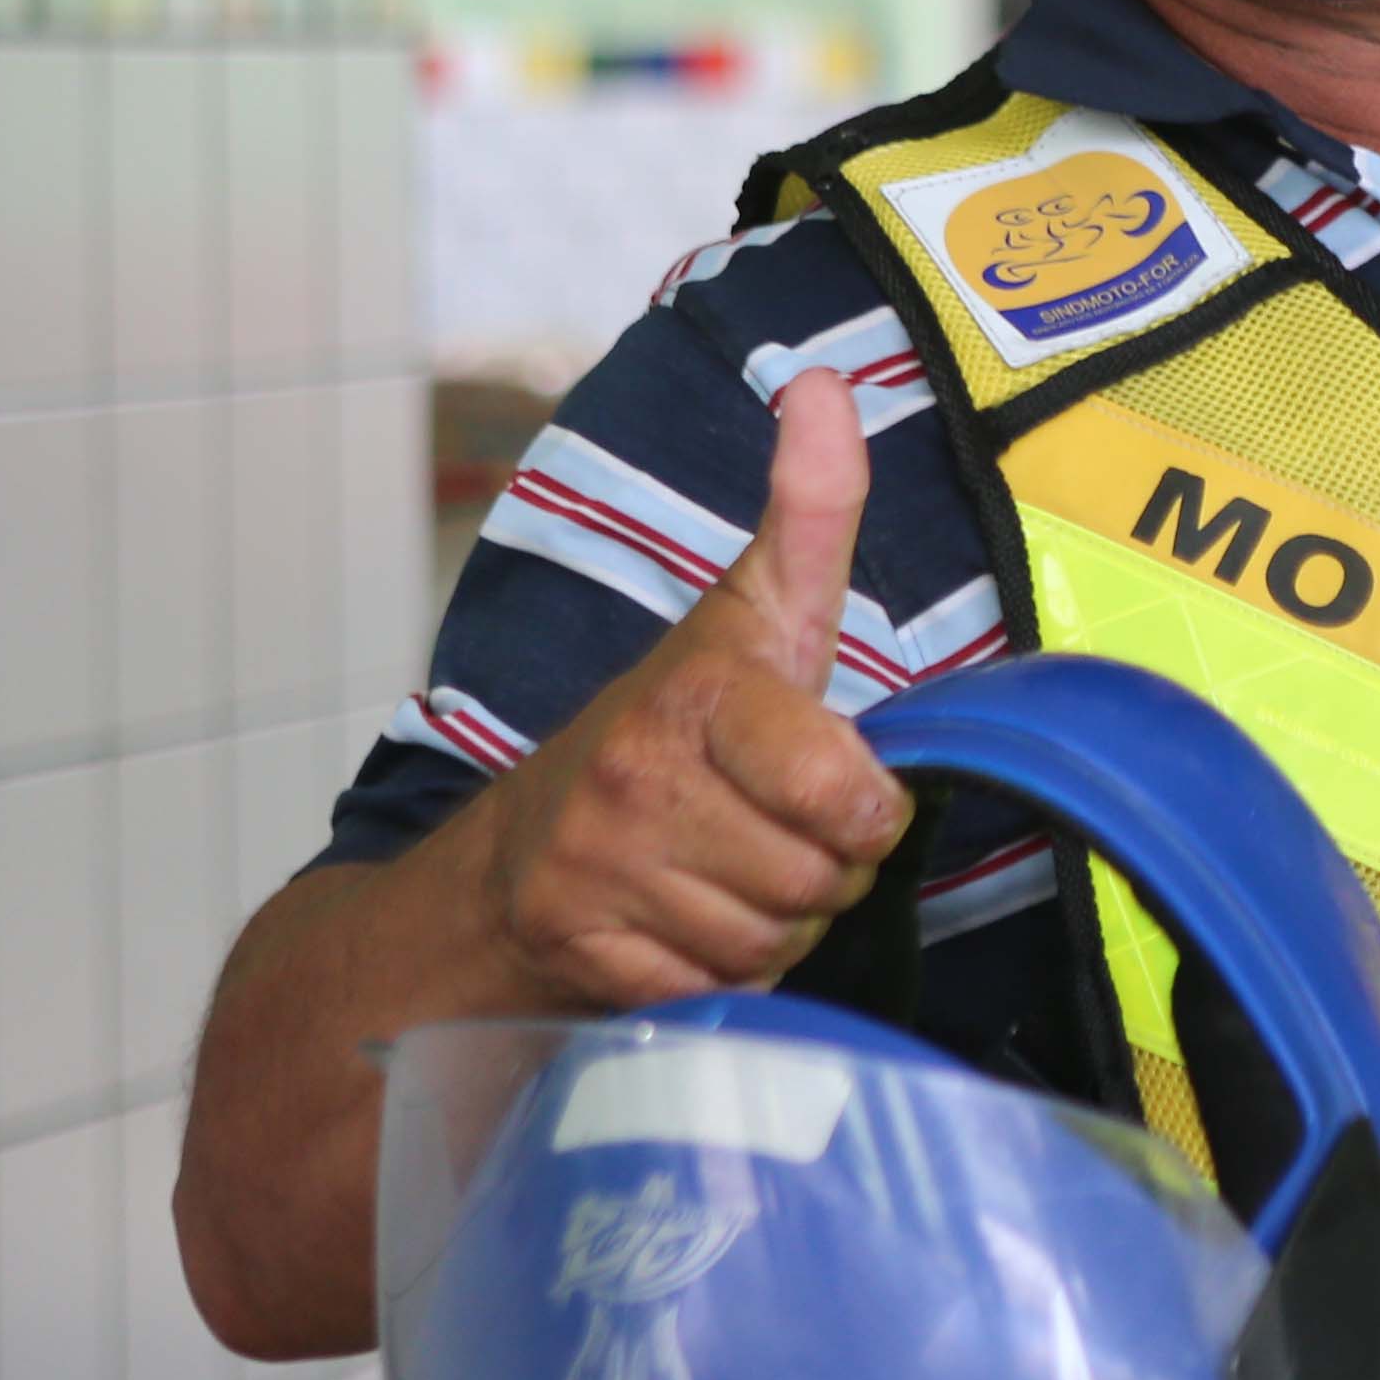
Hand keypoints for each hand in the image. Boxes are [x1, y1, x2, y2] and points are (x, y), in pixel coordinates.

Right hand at [471, 369, 912, 1006]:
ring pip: (776, 944)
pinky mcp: (582, 951)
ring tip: (726, 875)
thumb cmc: (670, 730)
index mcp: (701, 693)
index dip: (865, 808)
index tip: (835, 785)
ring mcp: (601, 871)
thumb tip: (826, 385)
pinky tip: (683, 927)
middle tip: (773, 833)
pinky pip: (717, 993)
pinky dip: (718, 979)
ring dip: (775, 929)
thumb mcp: (752, 612)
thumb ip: (810, 510)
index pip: (848, 793)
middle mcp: (640, 778)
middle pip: (825, 882)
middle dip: (823, 873)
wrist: (514, 855)